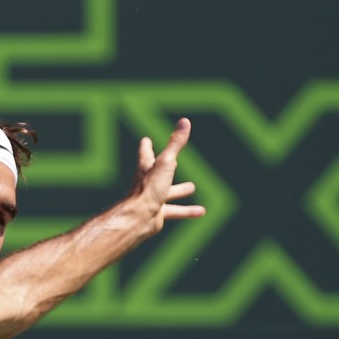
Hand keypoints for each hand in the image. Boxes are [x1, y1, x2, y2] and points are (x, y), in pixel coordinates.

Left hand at [129, 118, 204, 232]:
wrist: (138, 217)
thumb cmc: (149, 188)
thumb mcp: (166, 163)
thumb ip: (176, 144)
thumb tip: (185, 121)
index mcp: (146, 167)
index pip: (145, 152)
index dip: (146, 146)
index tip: (146, 141)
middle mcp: (148, 182)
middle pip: (158, 172)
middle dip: (167, 166)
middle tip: (174, 162)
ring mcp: (152, 198)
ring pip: (169, 193)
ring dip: (180, 190)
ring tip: (192, 187)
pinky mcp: (157, 214)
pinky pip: (175, 211)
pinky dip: (187, 211)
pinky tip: (200, 212)